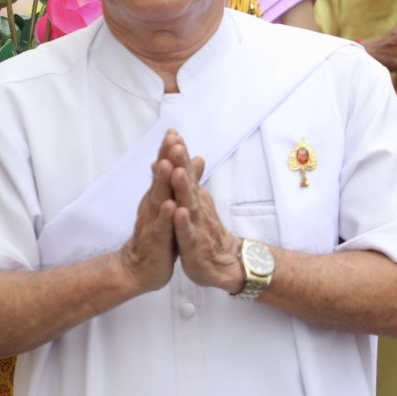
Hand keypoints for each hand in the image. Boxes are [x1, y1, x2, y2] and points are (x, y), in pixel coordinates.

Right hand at [116, 137, 179, 293]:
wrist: (140, 268)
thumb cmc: (158, 235)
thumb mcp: (172, 205)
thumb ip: (180, 181)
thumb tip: (191, 158)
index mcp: (158, 196)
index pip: (164, 170)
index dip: (168, 151)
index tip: (174, 131)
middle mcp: (153, 205)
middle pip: (160, 178)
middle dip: (165, 158)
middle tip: (171, 138)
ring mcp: (153, 222)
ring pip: (158, 199)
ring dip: (162, 182)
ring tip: (167, 165)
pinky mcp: (157, 240)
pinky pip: (162, 227)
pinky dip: (166, 216)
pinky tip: (171, 206)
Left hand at [161, 130, 243, 292]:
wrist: (224, 263)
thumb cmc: (206, 233)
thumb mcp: (197, 204)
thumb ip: (191, 181)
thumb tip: (190, 159)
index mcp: (194, 197)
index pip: (186, 171)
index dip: (180, 153)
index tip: (172, 132)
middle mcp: (196, 206)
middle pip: (189, 182)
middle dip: (182, 162)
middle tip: (176, 143)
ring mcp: (196, 224)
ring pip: (189, 204)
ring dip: (184, 187)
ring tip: (178, 171)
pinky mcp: (194, 244)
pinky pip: (187, 232)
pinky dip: (183, 222)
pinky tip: (178, 211)